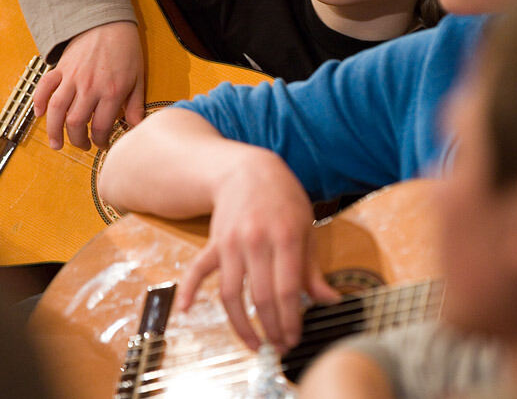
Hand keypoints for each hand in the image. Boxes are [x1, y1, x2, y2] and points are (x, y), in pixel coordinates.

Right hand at [34, 21, 144, 149]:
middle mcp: (89, 87)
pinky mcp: (60, 68)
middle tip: (83, 145)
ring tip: (56, 144)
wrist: (109, 23)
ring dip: (54, 130)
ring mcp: (72, 77)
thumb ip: (136, 106)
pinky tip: (40, 114)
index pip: (102, 127)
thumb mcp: (138, 79)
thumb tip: (137, 129)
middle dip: (78, 140)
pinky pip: (44, 87)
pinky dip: (39, 101)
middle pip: (76, 123)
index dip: (101, 141)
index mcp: (111, 92)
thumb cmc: (126, 51)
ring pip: (57, 110)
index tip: (102, 144)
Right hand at [177, 150, 339, 351]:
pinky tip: (185, 312)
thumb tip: (331, 301)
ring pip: (231, 294)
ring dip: (240, 325)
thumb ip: (314, 269)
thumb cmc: (284, 199)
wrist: (248, 170)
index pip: (287, 290)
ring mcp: (231, 243)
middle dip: (270, 329)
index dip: (290, 321)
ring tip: (253, 344)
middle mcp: (256, 241)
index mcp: (285, 237)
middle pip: (260, 297)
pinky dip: (189, 290)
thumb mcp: (306, 227)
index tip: (294, 339)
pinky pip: (197, 270)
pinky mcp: (213, 243)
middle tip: (278, 347)